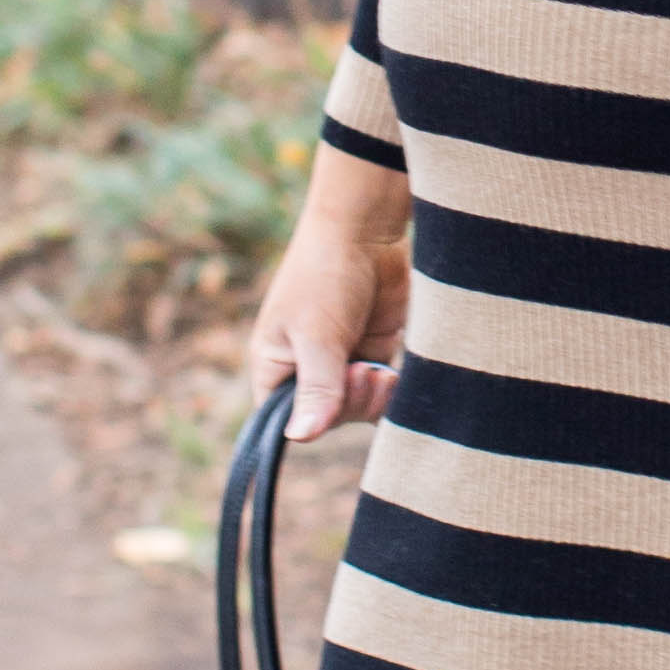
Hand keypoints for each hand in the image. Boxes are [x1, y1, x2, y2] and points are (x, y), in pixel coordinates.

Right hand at [247, 160, 411, 443]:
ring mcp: (342, 363)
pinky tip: (393, 373)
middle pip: (329, 419)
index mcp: (276, 366)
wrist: (367, 231)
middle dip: (350, 403)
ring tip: (377, 369)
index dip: (313, 421)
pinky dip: (390, 390)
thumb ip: (315, 389)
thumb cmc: (325, 275)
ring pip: (360, 409)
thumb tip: (299, 439)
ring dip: (372, 398)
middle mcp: (306, 370)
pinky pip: (382, 392)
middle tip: (362, 371)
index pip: (285, 420)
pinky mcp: (374, 353)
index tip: (336, 395)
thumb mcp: (316, 336)